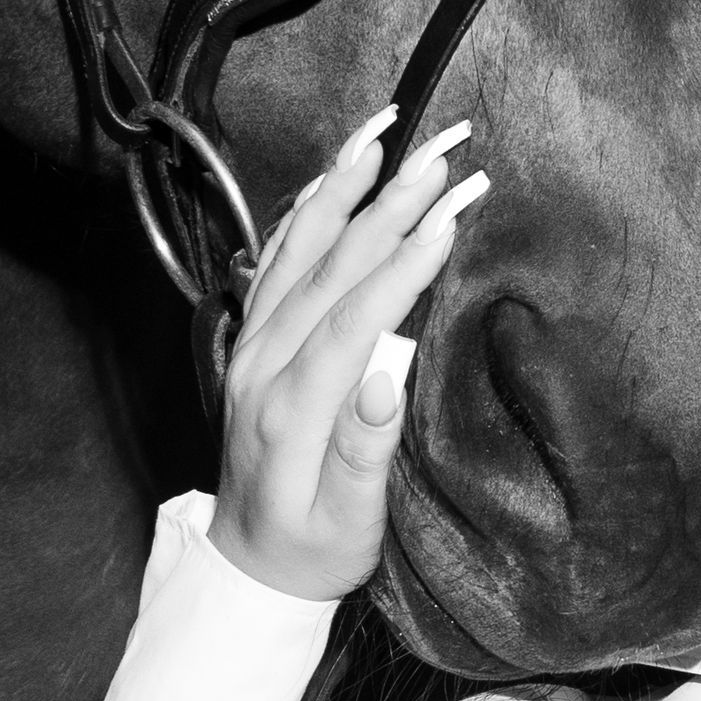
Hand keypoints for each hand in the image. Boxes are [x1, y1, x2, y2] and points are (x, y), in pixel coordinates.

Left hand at [208, 110, 490, 600]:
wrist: (249, 567)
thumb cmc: (314, 551)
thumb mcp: (349, 525)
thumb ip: (363, 456)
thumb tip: (384, 383)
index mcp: (291, 409)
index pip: (353, 318)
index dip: (403, 263)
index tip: (450, 215)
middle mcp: (263, 365)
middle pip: (328, 267)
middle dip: (389, 203)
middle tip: (443, 153)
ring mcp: (251, 348)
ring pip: (296, 250)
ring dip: (341, 187)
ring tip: (381, 132)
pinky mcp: (251, 343)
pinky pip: (274, 262)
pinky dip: (303, 212)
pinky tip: (330, 176)